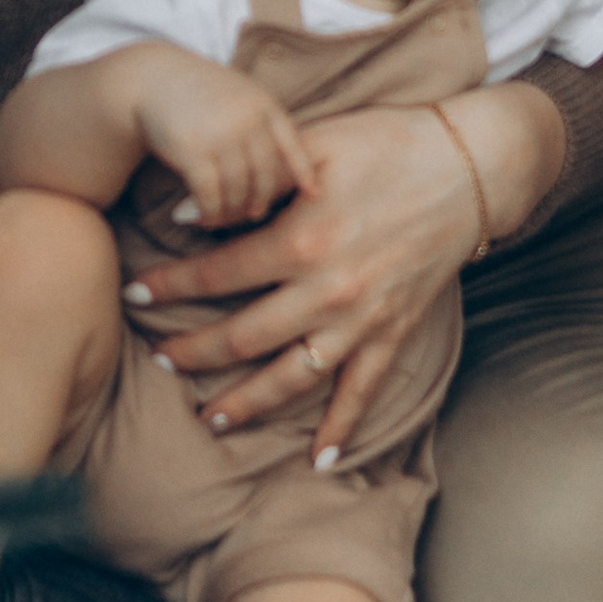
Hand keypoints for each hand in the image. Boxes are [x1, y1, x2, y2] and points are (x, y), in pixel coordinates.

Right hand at [129, 48, 310, 232]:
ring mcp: (220, 136)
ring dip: (232, 211)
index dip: (302, 172)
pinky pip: (210, 195)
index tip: (311, 194)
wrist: (153, 79)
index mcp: (263, 105)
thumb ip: (261, 120)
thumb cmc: (200, 92)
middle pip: (265, 175)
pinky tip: (205, 217)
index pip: (291, 144)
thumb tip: (287, 166)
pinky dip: (209, 212)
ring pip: (238, 190)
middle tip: (254, 213)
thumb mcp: (239, 93)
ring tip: (225, 217)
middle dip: (261, 199)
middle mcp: (246, 120)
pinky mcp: (193, 152)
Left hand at [137, 88, 560, 454]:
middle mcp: (327, 290)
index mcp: (300, 239)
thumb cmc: (387, 143)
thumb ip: (253, 182)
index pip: (215, 274)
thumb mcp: (314, 144)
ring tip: (209, 419)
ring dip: (247, 403)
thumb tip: (185, 215)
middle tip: (156, 361)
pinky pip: (363, 390)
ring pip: (291, 377)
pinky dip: (342, 426)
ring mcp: (362, 318)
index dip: (168, 286)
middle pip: (242, 338)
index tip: (133, 292)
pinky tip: (319, 458)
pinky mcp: (395, 332)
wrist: (469, 166)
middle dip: (192, 353)